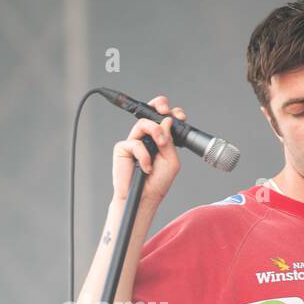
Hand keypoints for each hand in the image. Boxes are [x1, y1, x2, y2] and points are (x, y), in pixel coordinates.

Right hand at [111, 95, 187, 210]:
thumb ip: (170, 141)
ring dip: (155, 131)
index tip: (180, 116)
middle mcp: (147, 138)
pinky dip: (143, 155)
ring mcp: (135, 142)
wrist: (144, 197)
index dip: (172, 113)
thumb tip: (166, 121)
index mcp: (161, 140)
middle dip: (159, 106)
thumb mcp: (171, 160)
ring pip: (143, 124)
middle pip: (151, 114)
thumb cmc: (157, 182)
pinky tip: (146, 167)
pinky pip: (134, 142)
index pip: (165, 120)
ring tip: (160, 144)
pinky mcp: (123, 148)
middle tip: (165, 110)